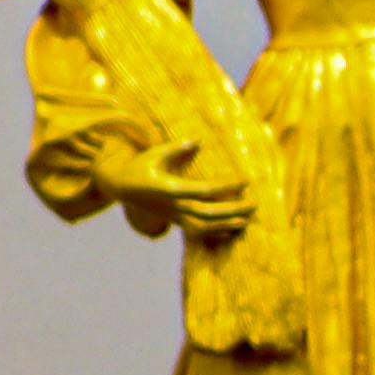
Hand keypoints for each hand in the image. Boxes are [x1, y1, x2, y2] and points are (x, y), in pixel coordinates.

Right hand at [133, 138, 252, 237]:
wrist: (119, 188)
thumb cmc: (139, 166)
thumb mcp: (155, 153)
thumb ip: (177, 148)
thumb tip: (199, 141)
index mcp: (170, 188)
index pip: (205, 190)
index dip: (227, 187)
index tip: (245, 180)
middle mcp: (174, 206)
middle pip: (209, 213)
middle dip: (234, 210)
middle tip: (255, 203)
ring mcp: (174, 216)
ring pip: (205, 227)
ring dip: (228, 225)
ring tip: (248, 220)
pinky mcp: (175, 221)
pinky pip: (199, 232)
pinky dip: (217, 233)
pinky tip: (233, 230)